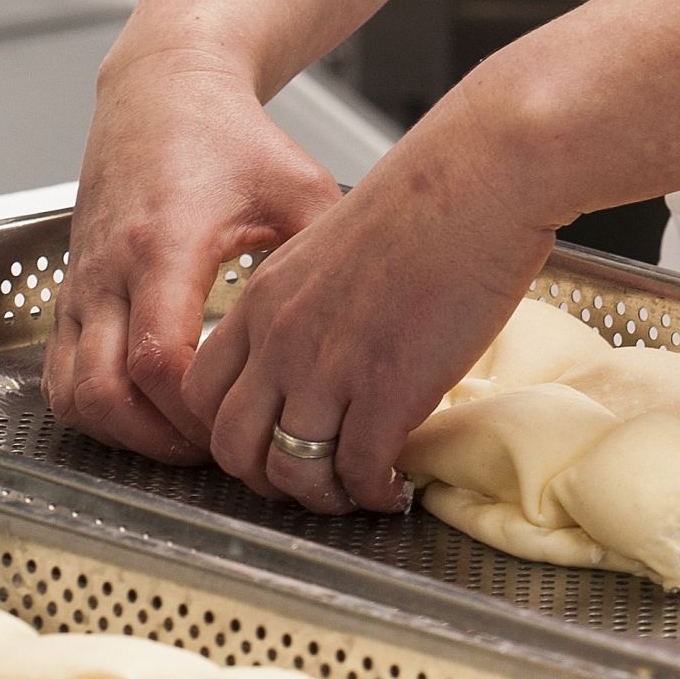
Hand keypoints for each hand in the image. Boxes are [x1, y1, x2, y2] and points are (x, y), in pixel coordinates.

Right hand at [44, 48, 344, 464]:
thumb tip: (384, 322)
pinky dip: (102, 413)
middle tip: (228, 450)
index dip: (201, 411)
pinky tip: (155, 417)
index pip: (160, 356)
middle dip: (165, 439)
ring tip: (195, 442)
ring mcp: (82, 286)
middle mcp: (109, 271)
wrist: (162, 95)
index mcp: (164, 245)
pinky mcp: (71, 294)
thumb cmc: (233, 142)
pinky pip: (62, 378)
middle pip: (108, 393)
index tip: (254, 420)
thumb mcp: (301, 188)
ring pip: (75, 395)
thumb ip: (331, 255)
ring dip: (129, 435)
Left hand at [180, 98, 552, 512]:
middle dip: (267, 479)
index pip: (203, 392)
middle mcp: (281, 340)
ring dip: (321, 497)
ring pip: (291, 470)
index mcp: (261, 301)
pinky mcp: (388, 391)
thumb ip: (312, 301)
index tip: (269, 441)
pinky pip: (359, 471)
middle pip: (233, 446)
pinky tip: (397, 489)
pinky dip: (374, 494)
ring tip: (355, 494)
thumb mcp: (332, 247)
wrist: (476, 181)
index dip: (230, 432)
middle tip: (309, 481)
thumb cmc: (425, 202)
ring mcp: (331, 370)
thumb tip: (333, 344)